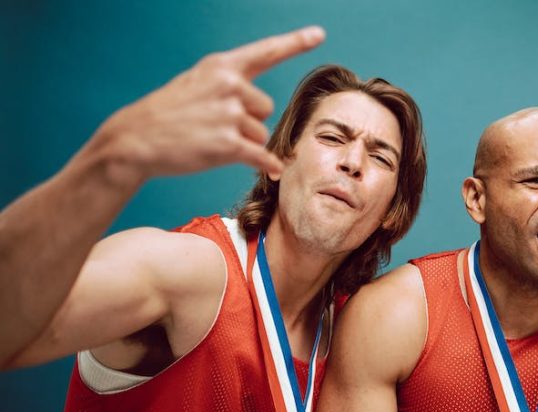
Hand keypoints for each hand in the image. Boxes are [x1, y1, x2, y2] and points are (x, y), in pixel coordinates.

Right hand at [98, 26, 324, 182]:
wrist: (136, 138)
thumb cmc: (168, 113)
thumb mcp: (196, 83)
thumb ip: (229, 84)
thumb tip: (260, 107)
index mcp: (222, 66)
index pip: (266, 51)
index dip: (295, 42)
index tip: (319, 33)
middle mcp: (229, 85)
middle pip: (266, 108)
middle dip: (248, 120)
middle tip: (215, 125)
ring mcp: (229, 114)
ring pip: (261, 134)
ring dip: (244, 142)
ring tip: (211, 140)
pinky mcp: (229, 143)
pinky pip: (261, 156)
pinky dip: (266, 165)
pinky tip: (269, 169)